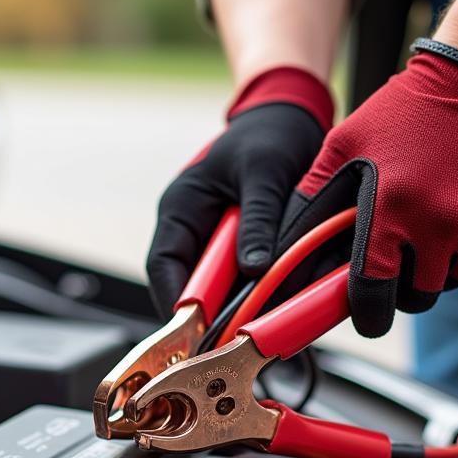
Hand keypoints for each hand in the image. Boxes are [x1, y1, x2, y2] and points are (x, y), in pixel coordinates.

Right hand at [146, 66, 332, 318]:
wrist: (294, 117)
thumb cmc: (270, 133)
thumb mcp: (265, 172)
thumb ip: (259, 220)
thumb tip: (253, 271)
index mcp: (182, 208)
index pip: (164, 265)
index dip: (176, 301)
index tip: (195, 330)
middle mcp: (195, 231)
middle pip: (195, 287)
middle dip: (218, 316)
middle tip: (241, 340)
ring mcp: (221, 243)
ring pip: (226, 290)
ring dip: (248, 309)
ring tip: (272, 329)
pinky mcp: (248, 250)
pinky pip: (255, 282)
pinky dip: (272, 294)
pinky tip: (294, 304)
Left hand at [278, 43, 457, 336]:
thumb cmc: (402, 112)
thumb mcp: (344, 145)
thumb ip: (312, 199)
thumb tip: (278, 248)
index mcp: (391, 208)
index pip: (373, 291)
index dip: (366, 316)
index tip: (365, 318)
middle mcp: (438, 224)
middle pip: (415, 297)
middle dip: (401, 288)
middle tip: (396, 259)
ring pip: (450, 282)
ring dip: (436, 268)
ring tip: (426, 229)